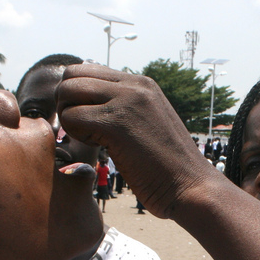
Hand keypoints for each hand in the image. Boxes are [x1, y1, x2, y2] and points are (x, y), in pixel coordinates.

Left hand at [56, 64, 215, 217]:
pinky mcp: (117, 123)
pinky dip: (77, 135)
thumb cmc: (169, 169)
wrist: (192, 188)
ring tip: (94, 140)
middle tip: (83, 130)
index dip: (78, 96)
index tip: (89, 121)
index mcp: (141, 84)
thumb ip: (125, 110)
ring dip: (70, 119)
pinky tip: (101, 149)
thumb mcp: (149, 125)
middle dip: (67, 103)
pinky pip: (72, 117)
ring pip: (68, 92)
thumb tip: (93, 108)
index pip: (88, 70)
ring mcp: (127, 101)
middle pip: (72, 75)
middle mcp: (134, 85)